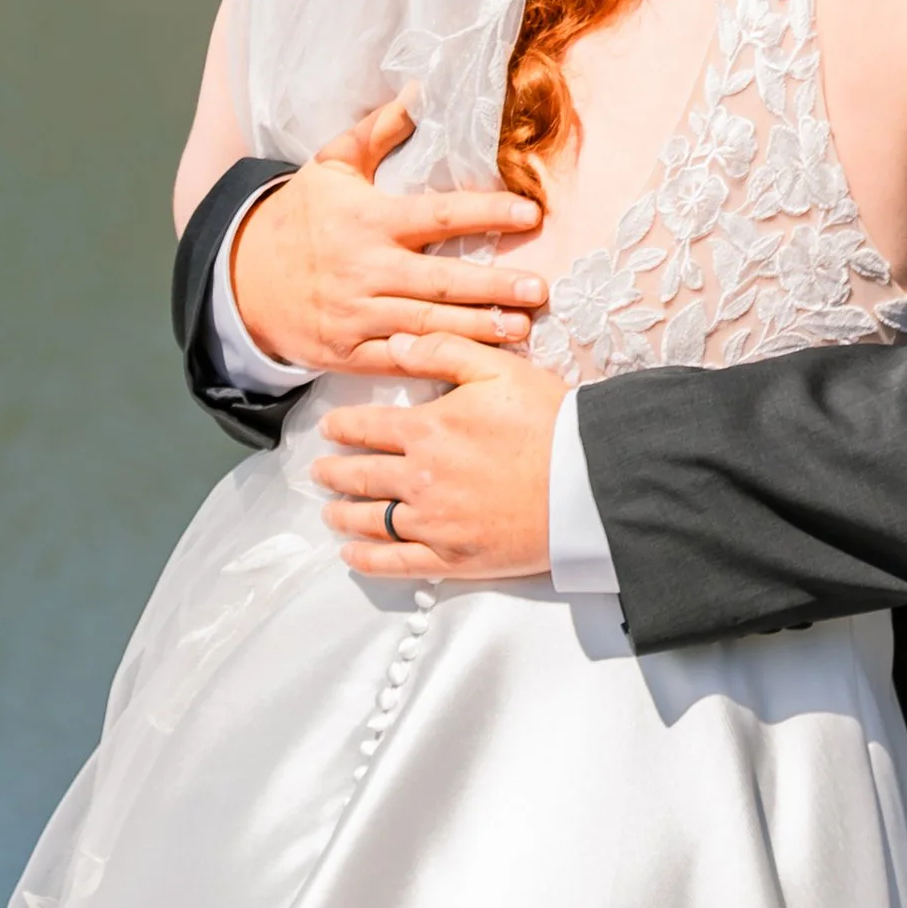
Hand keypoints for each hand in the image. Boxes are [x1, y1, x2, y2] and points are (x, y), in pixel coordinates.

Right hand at [232, 101, 548, 371]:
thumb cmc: (298, 216)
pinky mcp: (348, 352)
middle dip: (492, 285)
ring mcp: (357, 314)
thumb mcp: (331, 165)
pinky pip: (398, 360)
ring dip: (476, 327)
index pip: (438, 214)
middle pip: (440, 279)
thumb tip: (420, 89)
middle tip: (539, 289)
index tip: (530, 214)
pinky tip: (474, 362)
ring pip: (426, 323)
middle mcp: (366, 268)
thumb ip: (378, 131)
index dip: (486, 213)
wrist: (241, 277)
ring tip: (521, 327)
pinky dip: (435, 362)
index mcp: (369, 219)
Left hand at [314, 329, 566, 580]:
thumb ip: (442, 351)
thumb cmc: (548, 422)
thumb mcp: (497, 368)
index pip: (367, 427)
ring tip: (330, 510)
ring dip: (343, 514)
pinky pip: (397, 562)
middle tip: (320, 471)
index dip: (342, 427)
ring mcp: (433, 521)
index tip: (330, 429)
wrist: (586, 481)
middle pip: (360, 475)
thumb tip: (394, 345)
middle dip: (334, 471)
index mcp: (427, 429)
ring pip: (370, 519)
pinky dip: (368, 559)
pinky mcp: (452, 556)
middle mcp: (419, 477)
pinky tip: (351, 555)